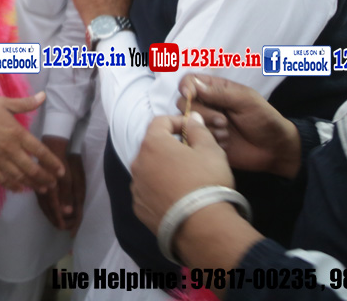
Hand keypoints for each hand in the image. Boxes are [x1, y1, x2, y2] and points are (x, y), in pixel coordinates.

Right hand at [0, 92, 64, 192]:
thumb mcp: (5, 103)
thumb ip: (26, 103)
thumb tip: (44, 96)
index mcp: (17, 134)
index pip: (40, 152)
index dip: (52, 163)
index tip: (61, 171)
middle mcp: (10, 150)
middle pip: (32, 169)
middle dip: (45, 178)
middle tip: (54, 184)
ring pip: (19, 177)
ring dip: (33, 185)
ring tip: (42, 189)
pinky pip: (3, 180)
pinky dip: (13, 186)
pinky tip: (20, 189)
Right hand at [35, 136, 85, 233]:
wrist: (52, 142)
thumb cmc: (63, 159)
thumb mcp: (68, 177)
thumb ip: (67, 195)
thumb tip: (67, 212)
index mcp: (50, 190)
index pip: (54, 208)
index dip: (59, 218)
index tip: (63, 227)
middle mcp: (41, 188)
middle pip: (46, 207)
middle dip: (53, 218)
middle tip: (59, 227)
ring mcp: (37, 183)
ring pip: (41, 202)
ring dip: (48, 212)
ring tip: (54, 219)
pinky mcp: (36, 178)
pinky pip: (38, 196)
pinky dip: (43, 204)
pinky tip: (45, 205)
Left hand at [130, 113, 232, 234]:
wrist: (202, 227)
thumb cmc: (206, 182)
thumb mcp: (211, 150)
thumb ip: (198, 130)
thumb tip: (192, 118)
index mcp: (152, 144)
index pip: (160, 121)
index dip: (177, 121)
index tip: (192, 129)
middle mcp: (137, 163)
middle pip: (152, 146)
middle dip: (170, 146)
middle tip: (191, 155)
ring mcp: (136, 187)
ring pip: (149, 169)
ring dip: (163, 168)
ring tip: (185, 178)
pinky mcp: (138, 207)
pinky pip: (148, 191)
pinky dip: (159, 189)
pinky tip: (176, 197)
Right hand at [177, 75, 301, 178]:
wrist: (274, 149)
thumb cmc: (265, 119)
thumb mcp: (246, 101)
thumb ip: (220, 93)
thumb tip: (194, 86)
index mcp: (216, 89)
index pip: (190, 81)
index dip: (186, 86)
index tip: (191, 95)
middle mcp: (207, 105)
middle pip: (184, 102)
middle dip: (202, 112)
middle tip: (223, 122)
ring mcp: (205, 123)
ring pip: (187, 121)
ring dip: (206, 128)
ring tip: (226, 134)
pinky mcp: (206, 140)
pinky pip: (194, 139)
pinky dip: (208, 140)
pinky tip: (225, 144)